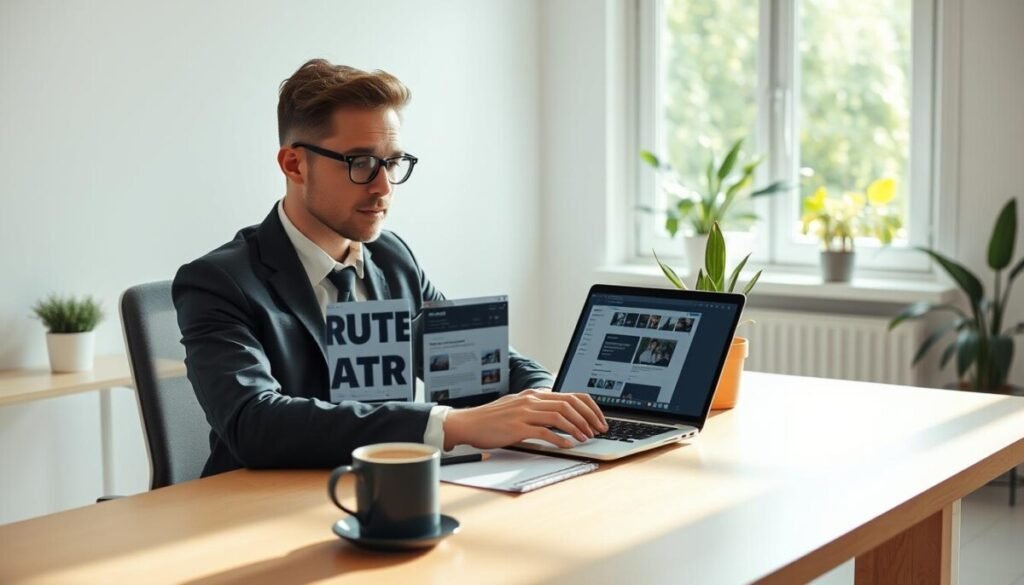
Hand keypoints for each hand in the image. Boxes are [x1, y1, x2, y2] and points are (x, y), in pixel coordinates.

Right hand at [442, 389, 607, 450]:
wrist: (468, 423)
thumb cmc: (491, 419)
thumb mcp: (517, 406)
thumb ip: (537, 407)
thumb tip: (558, 414)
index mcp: (534, 394)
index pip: (571, 395)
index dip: (589, 407)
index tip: (599, 420)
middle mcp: (531, 400)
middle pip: (569, 403)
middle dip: (589, 417)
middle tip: (598, 430)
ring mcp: (524, 412)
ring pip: (559, 415)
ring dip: (577, 428)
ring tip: (585, 438)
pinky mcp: (517, 427)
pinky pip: (544, 431)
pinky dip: (559, 438)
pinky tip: (567, 445)